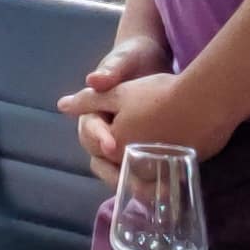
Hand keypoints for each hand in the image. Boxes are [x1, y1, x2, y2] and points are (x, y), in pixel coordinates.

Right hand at [65, 66, 192, 182]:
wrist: (155, 60)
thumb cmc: (134, 57)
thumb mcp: (124, 59)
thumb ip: (111, 70)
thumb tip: (92, 79)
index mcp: (93, 110)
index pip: (89, 130)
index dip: (98, 137)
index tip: (112, 146)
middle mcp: (103, 129)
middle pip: (98, 157)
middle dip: (112, 171)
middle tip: (129, 181)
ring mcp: (121, 141)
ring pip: (115, 169)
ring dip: (128, 182)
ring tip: (146, 192)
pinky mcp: (140, 148)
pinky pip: (136, 170)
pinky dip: (145, 181)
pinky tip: (161, 190)